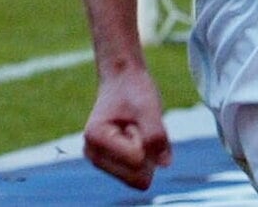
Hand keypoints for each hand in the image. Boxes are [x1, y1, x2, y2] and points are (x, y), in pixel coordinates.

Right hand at [82, 67, 171, 190]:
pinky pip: (141, 175)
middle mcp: (93, 155)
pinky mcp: (111, 166)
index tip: (133, 120)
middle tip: (136, 126)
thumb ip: (156, 135)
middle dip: (146, 152)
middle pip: (138, 178)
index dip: (145, 140)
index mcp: (95, 138)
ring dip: (145, 154)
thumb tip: (164, 164)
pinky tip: (134, 137)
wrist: (122, 78)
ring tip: (134, 130)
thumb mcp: (148, 107)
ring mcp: (100, 162)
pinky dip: (145, 157)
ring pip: (140, 179)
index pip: (137, 161)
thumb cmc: (133, 89)